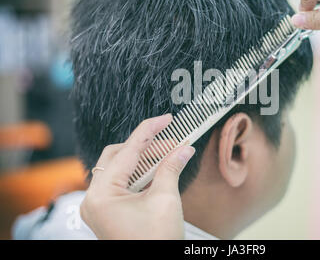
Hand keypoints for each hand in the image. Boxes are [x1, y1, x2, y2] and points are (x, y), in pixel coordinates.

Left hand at [80, 114, 194, 239]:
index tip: (165, 119)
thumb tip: (184, 148)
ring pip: (120, 169)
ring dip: (145, 160)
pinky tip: (158, 168)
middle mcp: (94, 198)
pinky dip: (140, 174)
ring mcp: (100, 206)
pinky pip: (122, 183)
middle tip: (172, 140)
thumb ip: (171, 168)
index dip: (149, 131)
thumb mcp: (165, 200)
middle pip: (118, 156)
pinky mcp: (109, 211)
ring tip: (170, 153)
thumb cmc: (155, 242)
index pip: (127, 151)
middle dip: (147, 146)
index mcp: (102, 195)